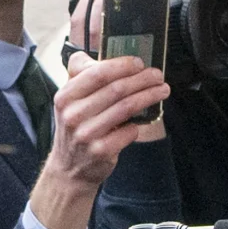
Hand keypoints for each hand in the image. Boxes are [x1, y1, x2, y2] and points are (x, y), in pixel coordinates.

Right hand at [26, 53, 168, 228]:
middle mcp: (73, 115)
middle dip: (143, 79)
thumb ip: (84, 77)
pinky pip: (130, 131)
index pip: (97, 73)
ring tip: (162, 90)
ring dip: (149, 96)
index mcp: (65, 97)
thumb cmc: (76, 128)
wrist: (69, 168)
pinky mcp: (101, 151)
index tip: (140, 62)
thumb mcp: (69, 101)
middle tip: (158, 75)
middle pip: (116, 89)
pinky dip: (139, 124)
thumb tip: (116, 60)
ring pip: (127, 107)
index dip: (122, 65)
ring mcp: (86, 134)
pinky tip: (142, 121)